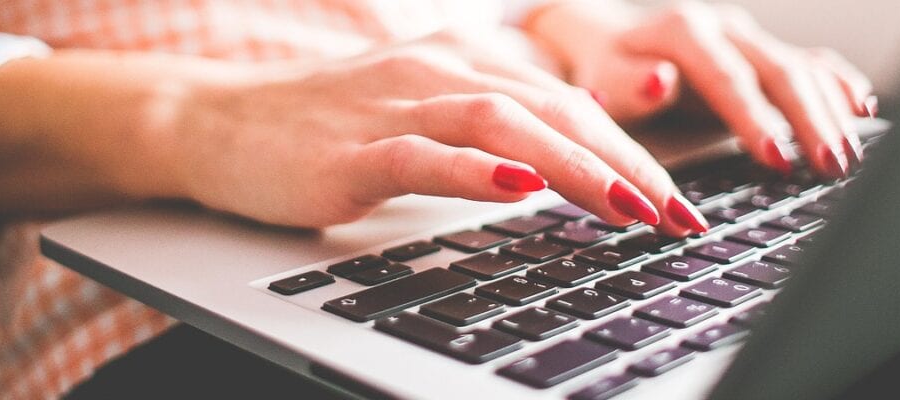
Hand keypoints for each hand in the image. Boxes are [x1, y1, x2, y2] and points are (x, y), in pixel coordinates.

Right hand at [147, 31, 708, 234]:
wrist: (222, 121)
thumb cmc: (328, 127)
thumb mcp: (421, 116)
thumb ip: (486, 130)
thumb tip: (558, 169)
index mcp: (462, 60)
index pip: (566, 102)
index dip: (631, 150)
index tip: (677, 201)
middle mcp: (438, 69)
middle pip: (552, 107)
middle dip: (625, 163)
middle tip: (676, 215)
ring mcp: (394, 105)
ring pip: (502, 122)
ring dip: (573, 166)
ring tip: (627, 206)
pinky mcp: (353, 148)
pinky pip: (424, 154)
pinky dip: (475, 169)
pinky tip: (517, 186)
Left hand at [527, 0, 873, 178]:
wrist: (606, 39)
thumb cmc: (603, 66)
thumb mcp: (602, 76)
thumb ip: (628, 83)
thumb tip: (659, 82)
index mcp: (684, 32)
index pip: (727, 78)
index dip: (754, 118)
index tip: (775, 157)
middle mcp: (724, 29)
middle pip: (778, 72)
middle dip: (807, 121)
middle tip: (829, 165)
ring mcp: (748, 39)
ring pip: (801, 70)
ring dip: (829, 113)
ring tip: (845, 158)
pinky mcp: (761, 53)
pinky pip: (810, 63)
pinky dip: (837, 85)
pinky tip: (860, 110)